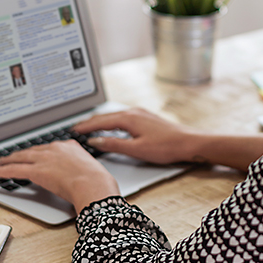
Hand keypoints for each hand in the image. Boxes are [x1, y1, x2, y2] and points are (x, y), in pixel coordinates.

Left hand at [0, 140, 118, 213]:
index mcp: (70, 146)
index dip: (38, 153)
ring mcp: (45, 158)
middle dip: (19, 154)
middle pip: (32, 151)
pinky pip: (13, 170)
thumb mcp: (92, 170)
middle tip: (9, 157)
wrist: (94, 185)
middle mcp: (56, 148)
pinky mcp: (36, 171)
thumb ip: (82, 170)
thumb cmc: (98, 182)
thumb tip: (81, 178)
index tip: (34, 156)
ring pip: (20, 158)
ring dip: (7, 161)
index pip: (49, 148)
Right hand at [73, 108, 200, 164]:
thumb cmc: (166, 147)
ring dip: (100, 120)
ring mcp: (141, 113)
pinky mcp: (146, 117)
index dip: (85, 126)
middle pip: (106, 116)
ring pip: (114, 115)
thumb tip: (95, 140)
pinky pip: (123, 116)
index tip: (73, 129)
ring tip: (89, 126)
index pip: (100, 121)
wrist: (188, 142)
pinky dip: (112, 120)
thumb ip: (114, 144)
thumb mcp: (136, 150)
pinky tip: (112, 126)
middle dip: (90, 121)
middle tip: (76, 128)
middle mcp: (133, 112)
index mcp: (129, 118)